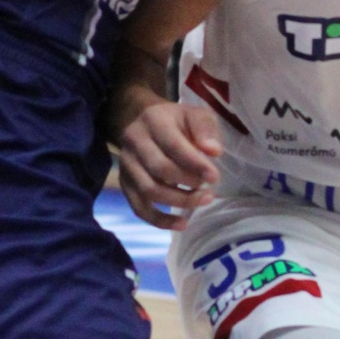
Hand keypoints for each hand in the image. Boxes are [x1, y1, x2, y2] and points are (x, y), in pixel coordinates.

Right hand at [116, 99, 221, 225]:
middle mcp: (135, 141)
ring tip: (202, 201)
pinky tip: (182, 224)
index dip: (194, 163)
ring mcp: (127, 165)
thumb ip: (205, 129)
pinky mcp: (125, 184)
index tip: (214, 177)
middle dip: (188, 183)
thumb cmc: (176, 121)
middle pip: (159, 169)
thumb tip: (214, 151)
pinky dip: (160, 220)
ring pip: (148, 190)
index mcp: (154, 121)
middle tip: (209, 191)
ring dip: (178, 201)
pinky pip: (139, 208)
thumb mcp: (194, 114)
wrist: (143, 122)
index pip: (173, 145)